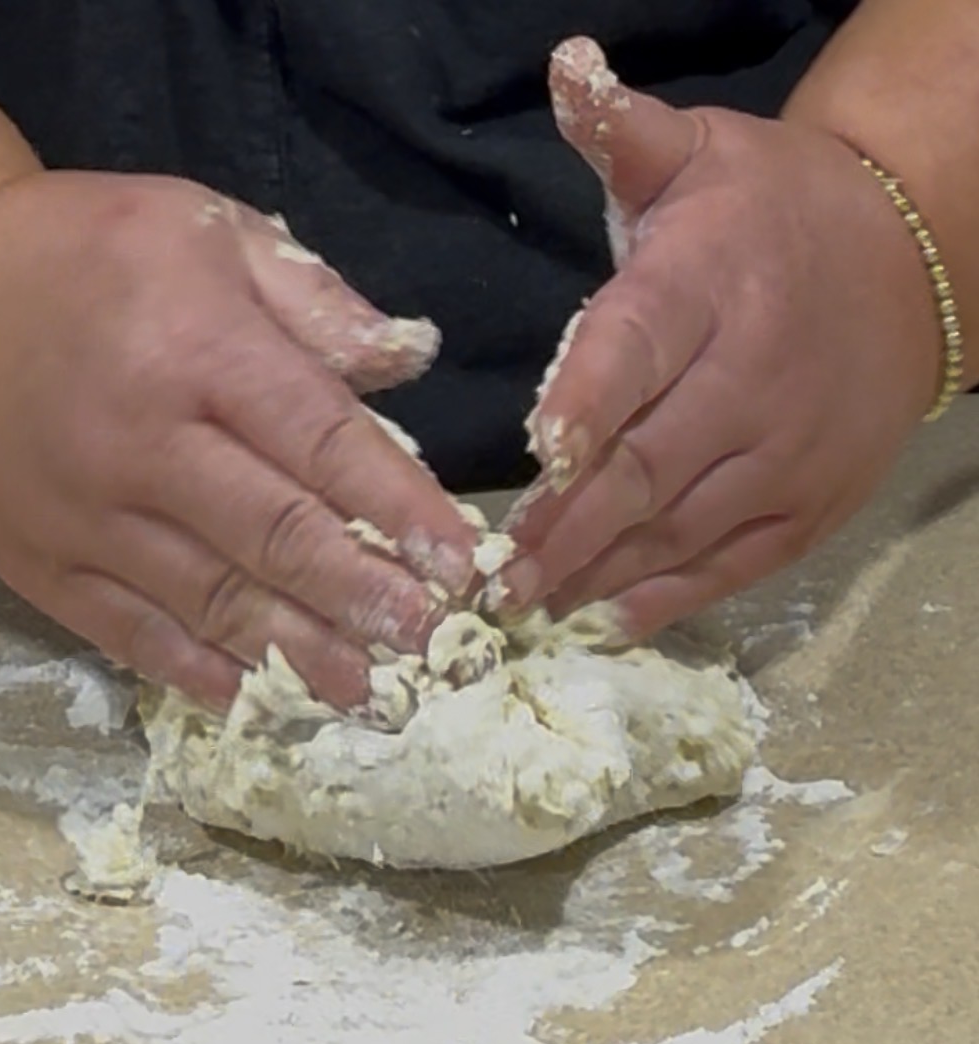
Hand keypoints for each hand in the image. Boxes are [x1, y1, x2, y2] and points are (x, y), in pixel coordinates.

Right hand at [0, 171, 477, 709]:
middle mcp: (142, 442)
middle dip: (363, 598)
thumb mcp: (206, 229)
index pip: (322, 441)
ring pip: (211, 602)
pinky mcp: (42, 565)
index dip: (398, 508)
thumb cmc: (87, 257)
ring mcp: (85, 516)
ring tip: (370, 697)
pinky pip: (131, 634)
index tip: (460, 566)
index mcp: (197, 348)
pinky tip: (259, 700)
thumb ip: (312, 298)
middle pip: (274, 536)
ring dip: (300, 655)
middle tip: (430, 648)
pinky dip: (199, 673)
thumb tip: (408, 363)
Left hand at [503, 38, 941, 636]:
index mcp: (710, 285)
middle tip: (498, 575)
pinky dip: (671, 596)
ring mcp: (787, 453)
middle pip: (651, 463)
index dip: (589, 402)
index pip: (638, 347)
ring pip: (684, 527)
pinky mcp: (810, 505)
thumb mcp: (702, 155)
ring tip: (532, 606)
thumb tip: (567, 65)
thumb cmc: (770, 214)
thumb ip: (625, 133)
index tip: (538, 453)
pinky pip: (736, 564)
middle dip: (571, 524)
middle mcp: (751, 378)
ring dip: (602, 572)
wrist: (904, 263)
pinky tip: (609, 619)